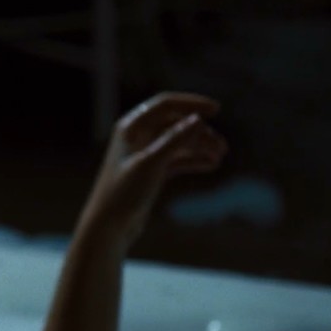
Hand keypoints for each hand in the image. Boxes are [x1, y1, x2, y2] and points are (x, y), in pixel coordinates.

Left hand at [81, 91, 227, 248]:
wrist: (108, 226)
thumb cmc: (123, 193)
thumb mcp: (151, 164)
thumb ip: (175, 140)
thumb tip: (198, 119)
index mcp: (130, 127)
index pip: (166, 104)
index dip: (192, 103)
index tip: (217, 110)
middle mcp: (136, 137)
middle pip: (176, 124)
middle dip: (200, 133)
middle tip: (223, 147)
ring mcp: (144, 155)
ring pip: (178, 142)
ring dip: (199, 147)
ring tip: (219, 157)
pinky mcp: (150, 172)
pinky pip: (176, 159)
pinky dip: (193, 160)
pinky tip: (210, 165)